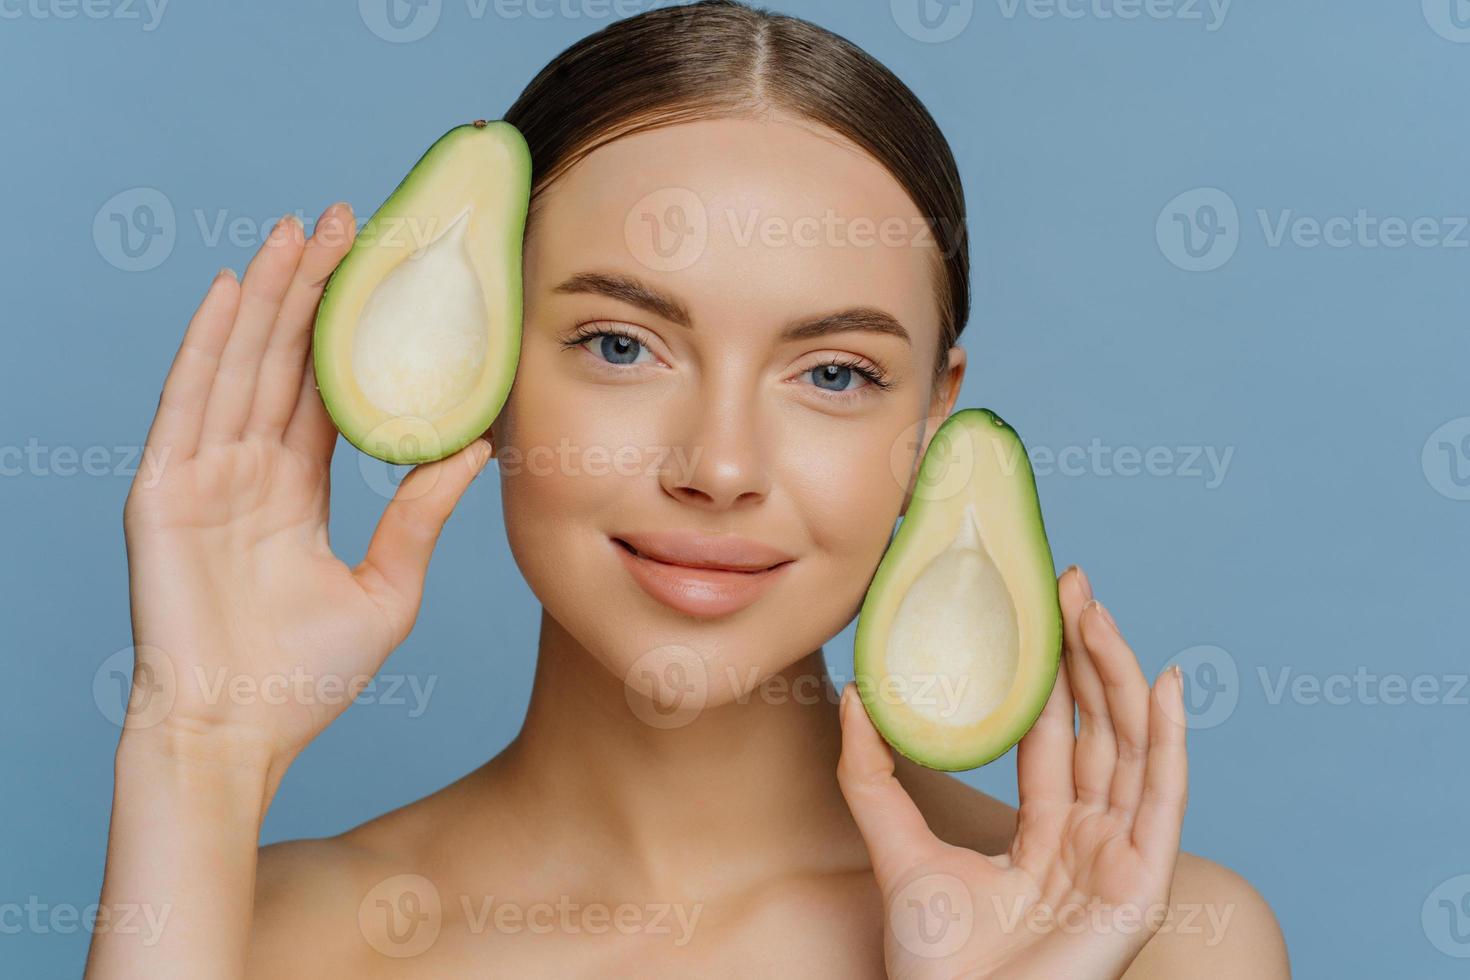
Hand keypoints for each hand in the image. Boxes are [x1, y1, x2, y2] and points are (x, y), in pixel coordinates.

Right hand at [120, 205, 492, 772]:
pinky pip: (187, 403)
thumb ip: (422, 515)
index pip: (325, 391)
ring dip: (267, 296)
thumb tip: (477, 449)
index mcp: (294, 492)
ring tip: (298, 230)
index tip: (381, 275)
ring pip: (239, 364)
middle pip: (283, 361)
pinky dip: (206, 344)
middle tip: (346, 220)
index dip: (351, 333)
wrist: (240, 735)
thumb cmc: (308, 680)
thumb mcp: (388, 588)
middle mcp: (247, 472)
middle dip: (314, 290)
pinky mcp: (165, 491)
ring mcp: (202, 476)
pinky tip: (231, 291)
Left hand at [837, 565, 1187, 979]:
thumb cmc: (934, 961)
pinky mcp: (1143, 882)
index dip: (1047, 672)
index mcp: (1044, 832)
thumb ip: (872, 773)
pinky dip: (1170, 741)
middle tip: (1069, 583)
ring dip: (1118, 674)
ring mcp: (1120, 858)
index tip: (1036, 605)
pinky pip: (1165, 800)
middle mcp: (1089, 838)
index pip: (1052, 735)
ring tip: (1095, 609)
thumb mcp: (895, 846)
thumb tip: (857, 693)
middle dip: (1086, 654)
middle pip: (1096, 728)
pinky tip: (1164, 683)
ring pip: (1129, 748)